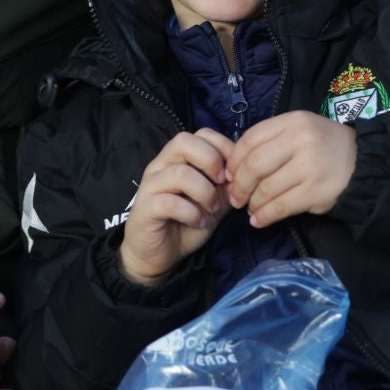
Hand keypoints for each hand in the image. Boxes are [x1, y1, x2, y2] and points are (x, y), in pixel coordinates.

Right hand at [119, 129, 234, 285]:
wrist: (158, 255)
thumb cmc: (186, 223)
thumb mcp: (214, 202)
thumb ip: (226, 186)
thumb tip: (244, 175)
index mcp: (178, 158)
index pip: (201, 134)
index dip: (223, 147)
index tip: (235, 172)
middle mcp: (161, 165)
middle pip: (184, 141)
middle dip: (211, 161)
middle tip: (222, 184)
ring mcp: (150, 185)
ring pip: (180, 173)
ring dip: (205, 192)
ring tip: (212, 209)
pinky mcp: (145, 208)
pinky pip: (170, 202)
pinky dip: (191, 214)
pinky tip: (198, 223)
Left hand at [226, 112, 356, 228]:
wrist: (365, 163)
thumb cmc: (324, 147)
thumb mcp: (299, 131)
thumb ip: (270, 142)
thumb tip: (233, 168)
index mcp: (292, 122)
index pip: (250, 139)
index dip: (234, 160)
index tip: (229, 175)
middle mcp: (300, 140)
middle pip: (254, 165)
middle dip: (239, 185)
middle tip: (235, 198)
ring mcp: (309, 166)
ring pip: (266, 188)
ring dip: (252, 203)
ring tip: (250, 209)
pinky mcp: (316, 191)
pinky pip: (281, 206)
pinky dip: (265, 216)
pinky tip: (259, 220)